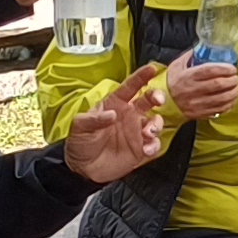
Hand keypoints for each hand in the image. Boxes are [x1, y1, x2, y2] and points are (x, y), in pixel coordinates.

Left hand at [63, 65, 169, 182]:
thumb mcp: (80, 127)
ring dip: (156, 124)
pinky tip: (147, 149)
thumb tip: (112, 114)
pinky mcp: (140, 149)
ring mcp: (136, 132)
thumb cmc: (80, 142)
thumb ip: (95, 118)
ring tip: (148, 132)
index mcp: (115, 104)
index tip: (151, 69)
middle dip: (156, 97)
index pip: (130, 87)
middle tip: (158, 100)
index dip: (141, 77)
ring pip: (155, 121)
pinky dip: (155, 144)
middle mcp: (129, 115)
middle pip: (148, 101)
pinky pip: (154, 143)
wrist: (83, 169)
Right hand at [162, 58, 237, 121]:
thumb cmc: (172, 82)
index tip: (232, 68)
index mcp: (187, 76)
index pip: (210, 71)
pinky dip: (229, 104)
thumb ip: (191, 56)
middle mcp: (192, 91)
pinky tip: (232, 99)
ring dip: (233, 92)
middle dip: (232, 80)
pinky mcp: (200, 114)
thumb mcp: (177, 65)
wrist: (163, 104)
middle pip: (218, 85)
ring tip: (236, 87)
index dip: (225, 68)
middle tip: (236, 77)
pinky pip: (219, 110)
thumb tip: (206, 47)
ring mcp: (197, 104)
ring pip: (221, 99)